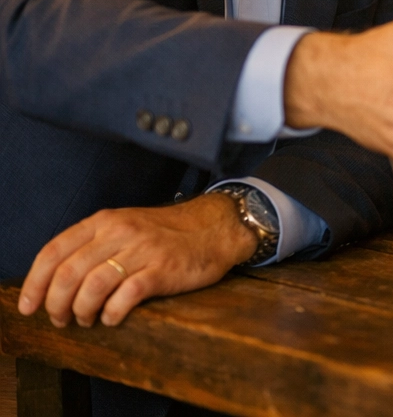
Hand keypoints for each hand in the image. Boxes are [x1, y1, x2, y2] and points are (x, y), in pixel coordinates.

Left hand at [17, 194, 254, 328]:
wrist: (216, 228)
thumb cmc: (167, 233)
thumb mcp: (126, 227)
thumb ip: (94, 246)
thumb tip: (56, 281)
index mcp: (105, 221)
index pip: (54, 251)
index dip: (34, 282)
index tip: (28, 306)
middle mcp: (120, 232)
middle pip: (69, 273)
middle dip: (56, 304)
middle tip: (61, 319)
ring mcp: (143, 250)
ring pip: (92, 287)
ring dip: (81, 312)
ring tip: (87, 320)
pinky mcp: (163, 270)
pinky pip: (125, 297)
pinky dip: (112, 314)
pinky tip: (114, 318)